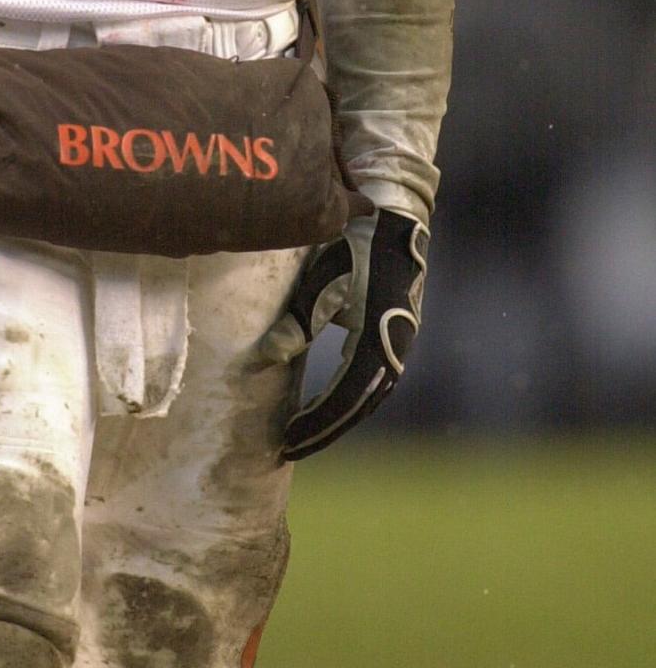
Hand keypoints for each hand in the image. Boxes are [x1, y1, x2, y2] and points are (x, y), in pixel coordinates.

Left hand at [259, 209, 428, 460]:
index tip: (288, 443)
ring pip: (368, 394)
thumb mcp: (322, 281)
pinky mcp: (395, 333)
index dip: (316, 424)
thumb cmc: (353, 247)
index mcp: (378, 339)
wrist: (393, 220)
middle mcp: (395, 348)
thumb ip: (300, 320)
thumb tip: (268, 356)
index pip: (344, 397)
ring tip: (304, 434)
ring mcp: (399, 342)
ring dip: (339, 416)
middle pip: (359, 404)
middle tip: (290, 448)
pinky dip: (350, 397)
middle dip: (325, 429)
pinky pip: (372, 378)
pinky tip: (330, 404)